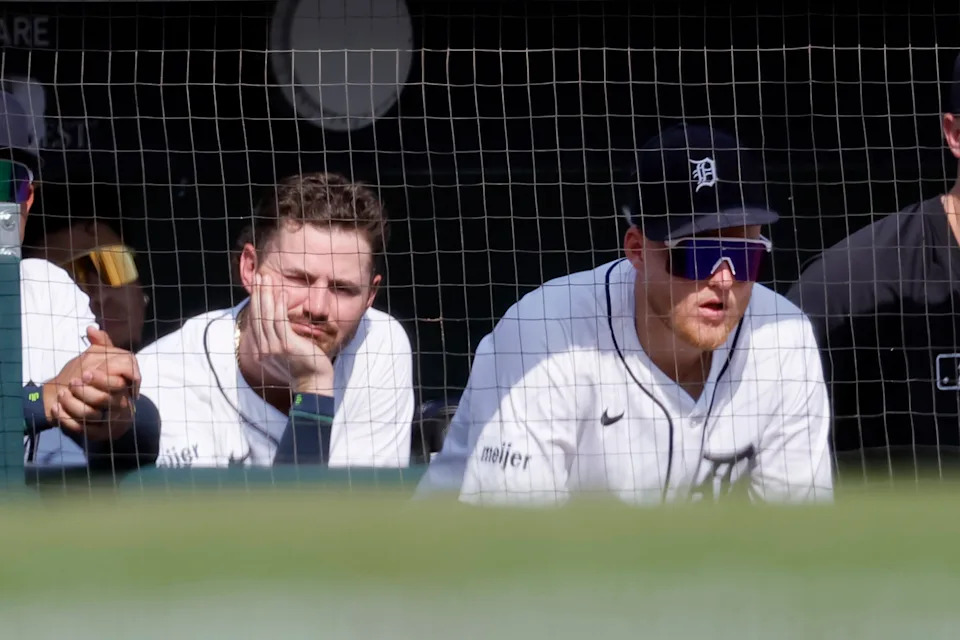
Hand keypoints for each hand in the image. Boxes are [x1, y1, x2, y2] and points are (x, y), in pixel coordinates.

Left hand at [44, 326, 140, 440]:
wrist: (101, 409)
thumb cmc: (99, 381)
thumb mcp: (102, 359)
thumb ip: (101, 344)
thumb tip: (91, 328)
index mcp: (124, 386)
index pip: (121, 383)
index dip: (104, 379)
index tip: (87, 373)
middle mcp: (121, 404)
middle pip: (107, 399)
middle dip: (87, 391)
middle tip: (73, 383)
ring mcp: (109, 420)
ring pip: (92, 415)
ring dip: (74, 405)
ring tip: (62, 395)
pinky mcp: (96, 433)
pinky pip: (82, 430)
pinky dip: (67, 420)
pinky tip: (56, 410)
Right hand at [249, 273, 334, 393]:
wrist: (313, 385)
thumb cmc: (303, 369)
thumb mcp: (285, 355)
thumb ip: (277, 342)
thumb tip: (278, 326)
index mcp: (261, 352)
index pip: (255, 321)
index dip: (256, 302)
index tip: (259, 287)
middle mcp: (264, 349)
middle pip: (258, 315)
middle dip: (259, 293)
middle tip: (260, 276)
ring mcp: (274, 348)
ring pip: (267, 315)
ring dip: (267, 294)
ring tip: (268, 279)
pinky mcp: (287, 345)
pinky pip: (280, 322)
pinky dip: (280, 306)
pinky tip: (282, 294)